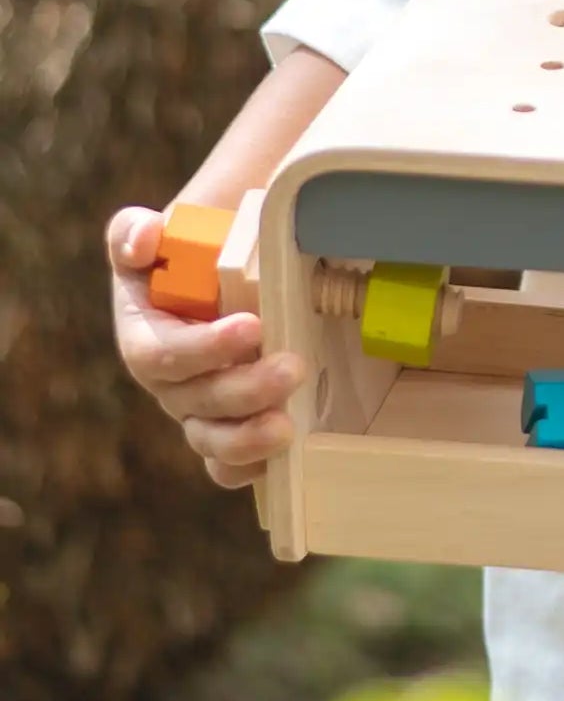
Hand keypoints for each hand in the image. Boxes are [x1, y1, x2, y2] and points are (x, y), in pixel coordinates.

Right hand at [108, 205, 305, 488]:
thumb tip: (143, 238)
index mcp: (144, 336)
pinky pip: (226, 463)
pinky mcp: (226, 426)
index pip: (162, 355)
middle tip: (292, 369)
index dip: (204, 348)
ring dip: (247, 438)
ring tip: (287, 427)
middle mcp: (167, 383)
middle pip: (196, 401)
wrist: (215, 272)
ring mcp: (196, 410)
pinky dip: (248, 466)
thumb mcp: (158, 237)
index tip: (252, 327)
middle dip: (244, 390)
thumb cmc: (185, 255)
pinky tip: (279, 455)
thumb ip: (135, 234)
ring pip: (211, 440)